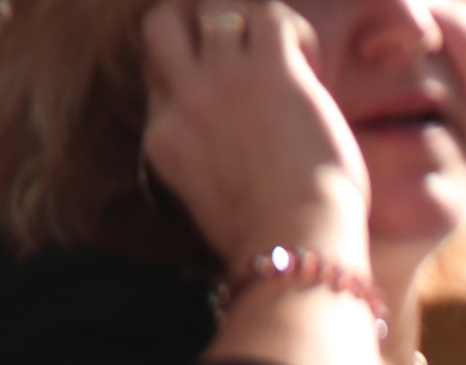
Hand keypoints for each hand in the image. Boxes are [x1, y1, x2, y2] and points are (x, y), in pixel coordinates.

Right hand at [140, 1, 369, 274]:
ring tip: (278, 49)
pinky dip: (294, 29)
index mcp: (165, 137)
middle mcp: (184, 99)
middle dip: (193, 20)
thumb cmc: (271, 239)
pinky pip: (272, 14)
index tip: (227, 95)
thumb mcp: (210, 202)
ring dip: (249, 18)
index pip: (156, 74)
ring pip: (215, 5)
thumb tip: (232, 157)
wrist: (296, 241)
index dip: (188, 70)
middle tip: (235, 41)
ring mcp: (224, 79)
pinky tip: (308, 60)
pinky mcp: (273, 71)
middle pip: (161, 23)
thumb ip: (205, 167)